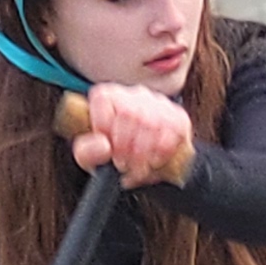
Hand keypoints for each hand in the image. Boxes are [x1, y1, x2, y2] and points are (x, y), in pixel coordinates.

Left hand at [68, 80, 193, 183]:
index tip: (107, 148)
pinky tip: (153, 162)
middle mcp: (134, 94)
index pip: (103, 99)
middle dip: (124, 147)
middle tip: (122, 164)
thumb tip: (104, 146)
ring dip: (143, 154)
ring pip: (151, 123)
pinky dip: (161, 153)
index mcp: (108, 96)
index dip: (104, 127)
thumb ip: (86, 152)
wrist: (146, 170)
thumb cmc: (113, 159)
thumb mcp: (90, 159)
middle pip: (129, 113)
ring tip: (136, 167)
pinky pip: (172, 132)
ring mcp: (159, 103)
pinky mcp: (179, 118)